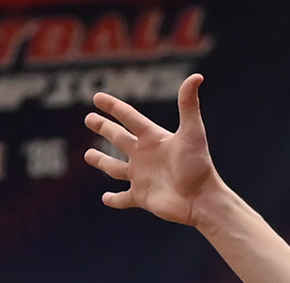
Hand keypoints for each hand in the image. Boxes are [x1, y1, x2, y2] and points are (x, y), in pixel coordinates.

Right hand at [88, 77, 222, 225]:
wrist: (201, 199)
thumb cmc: (198, 165)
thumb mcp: (192, 132)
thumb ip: (188, 104)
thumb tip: (196, 76)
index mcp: (153, 137)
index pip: (128, 117)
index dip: (112, 107)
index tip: (97, 98)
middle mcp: (144, 155)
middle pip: (118, 138)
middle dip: (103, 128)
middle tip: (89, 119)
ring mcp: (141, 177)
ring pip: (115, 168)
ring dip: (102, 161)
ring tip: (88, 155)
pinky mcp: (141, 197)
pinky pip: (123, 198)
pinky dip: (114, 200)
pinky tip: (105, 198)